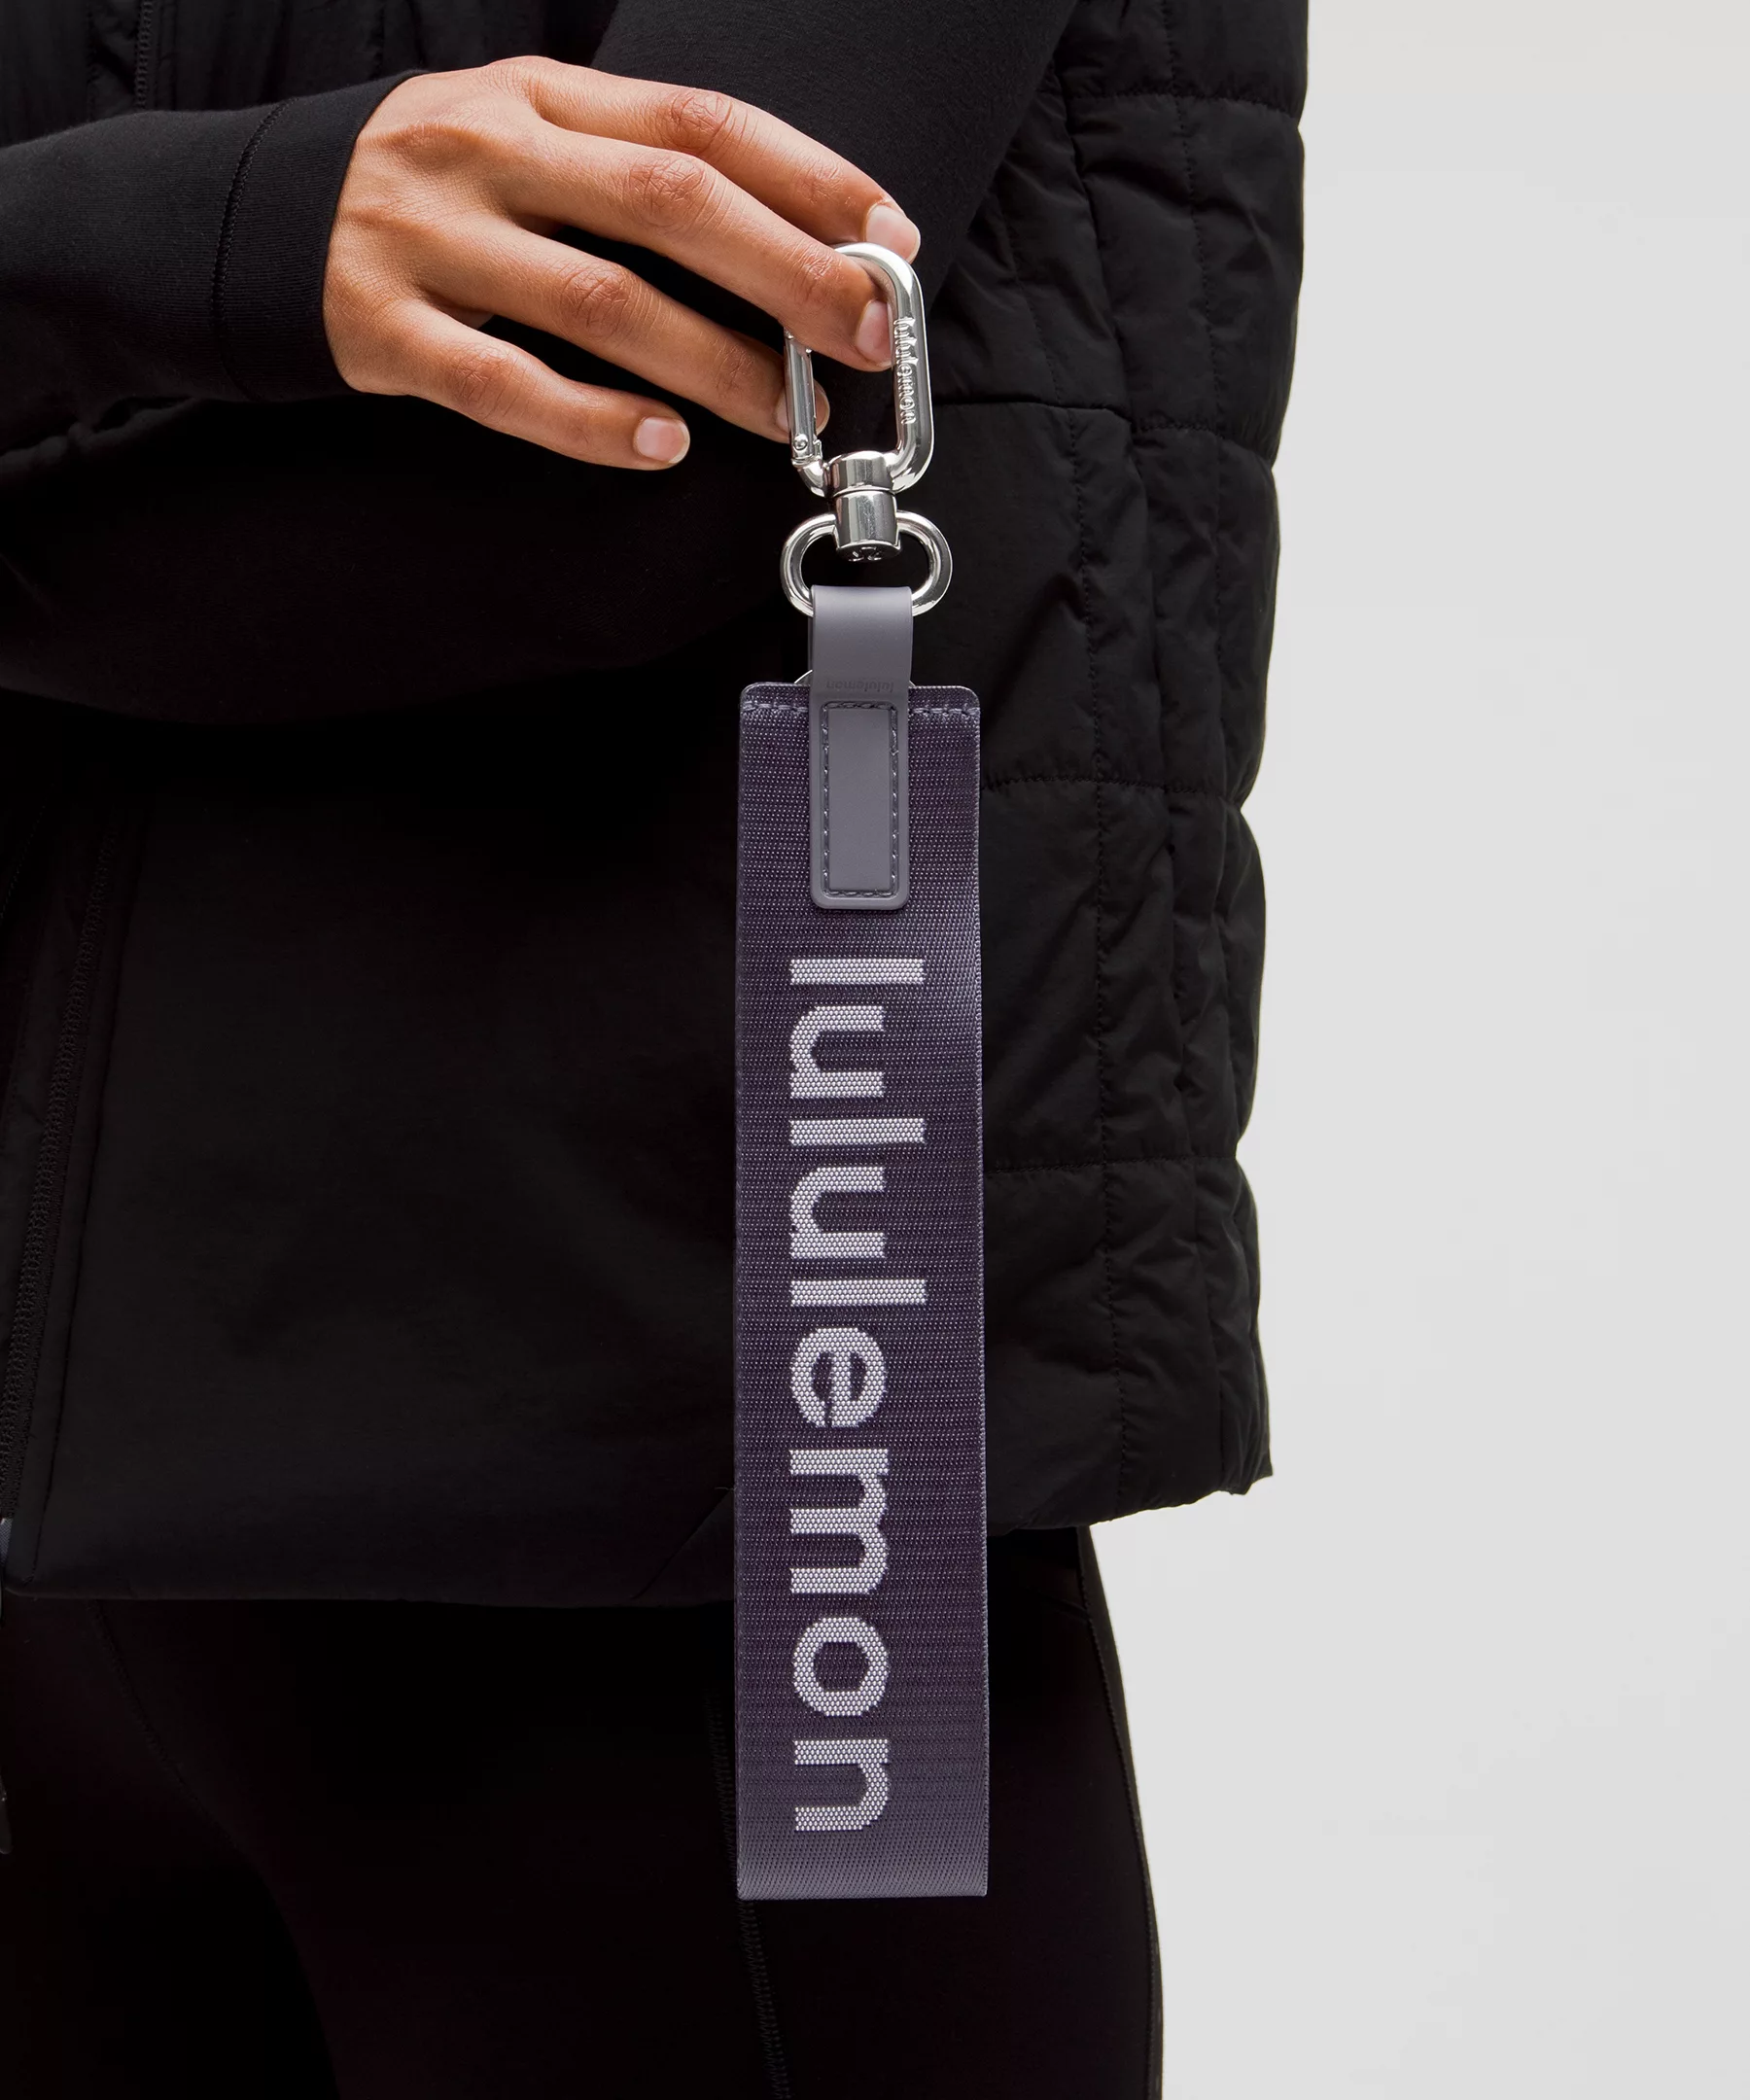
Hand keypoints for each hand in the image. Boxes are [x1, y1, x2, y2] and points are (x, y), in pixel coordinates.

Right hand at [323, 60, 919, 470]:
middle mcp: (488, 151)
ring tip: (786, 416)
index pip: (701, 121)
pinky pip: (505, 384)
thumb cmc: (424, 196)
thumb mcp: (519, 140)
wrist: (235, 220)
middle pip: (671, 201)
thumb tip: (787, 239)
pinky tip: (662, 449)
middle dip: (787, 273)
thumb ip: (627, 171)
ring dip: (714, 366)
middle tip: (858, 337)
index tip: (886, 242)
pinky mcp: (382, 329)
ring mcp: (430, 238)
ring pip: (602, 300)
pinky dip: (595, 423)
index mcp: (541, 97)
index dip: (807, 181)